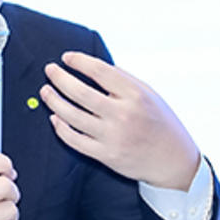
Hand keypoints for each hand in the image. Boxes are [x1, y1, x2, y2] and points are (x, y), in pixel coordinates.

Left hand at [40, 51, 199, 189]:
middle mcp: (123, 114)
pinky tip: (55, 117)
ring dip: (54, 101)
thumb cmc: (160, 123)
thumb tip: (92, 65)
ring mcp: (113, 137)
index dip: (79, 61)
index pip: (100, 71)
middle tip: (49, 70)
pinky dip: (61, 128)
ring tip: (45, 91)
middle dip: (59, 78)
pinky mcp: (106, 155)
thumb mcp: (150, 95)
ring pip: (72, 116)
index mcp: (135, 95)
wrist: (173, 161)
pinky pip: (74, 140)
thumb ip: (123, 80)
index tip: (66, 58)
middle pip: (80, 93)